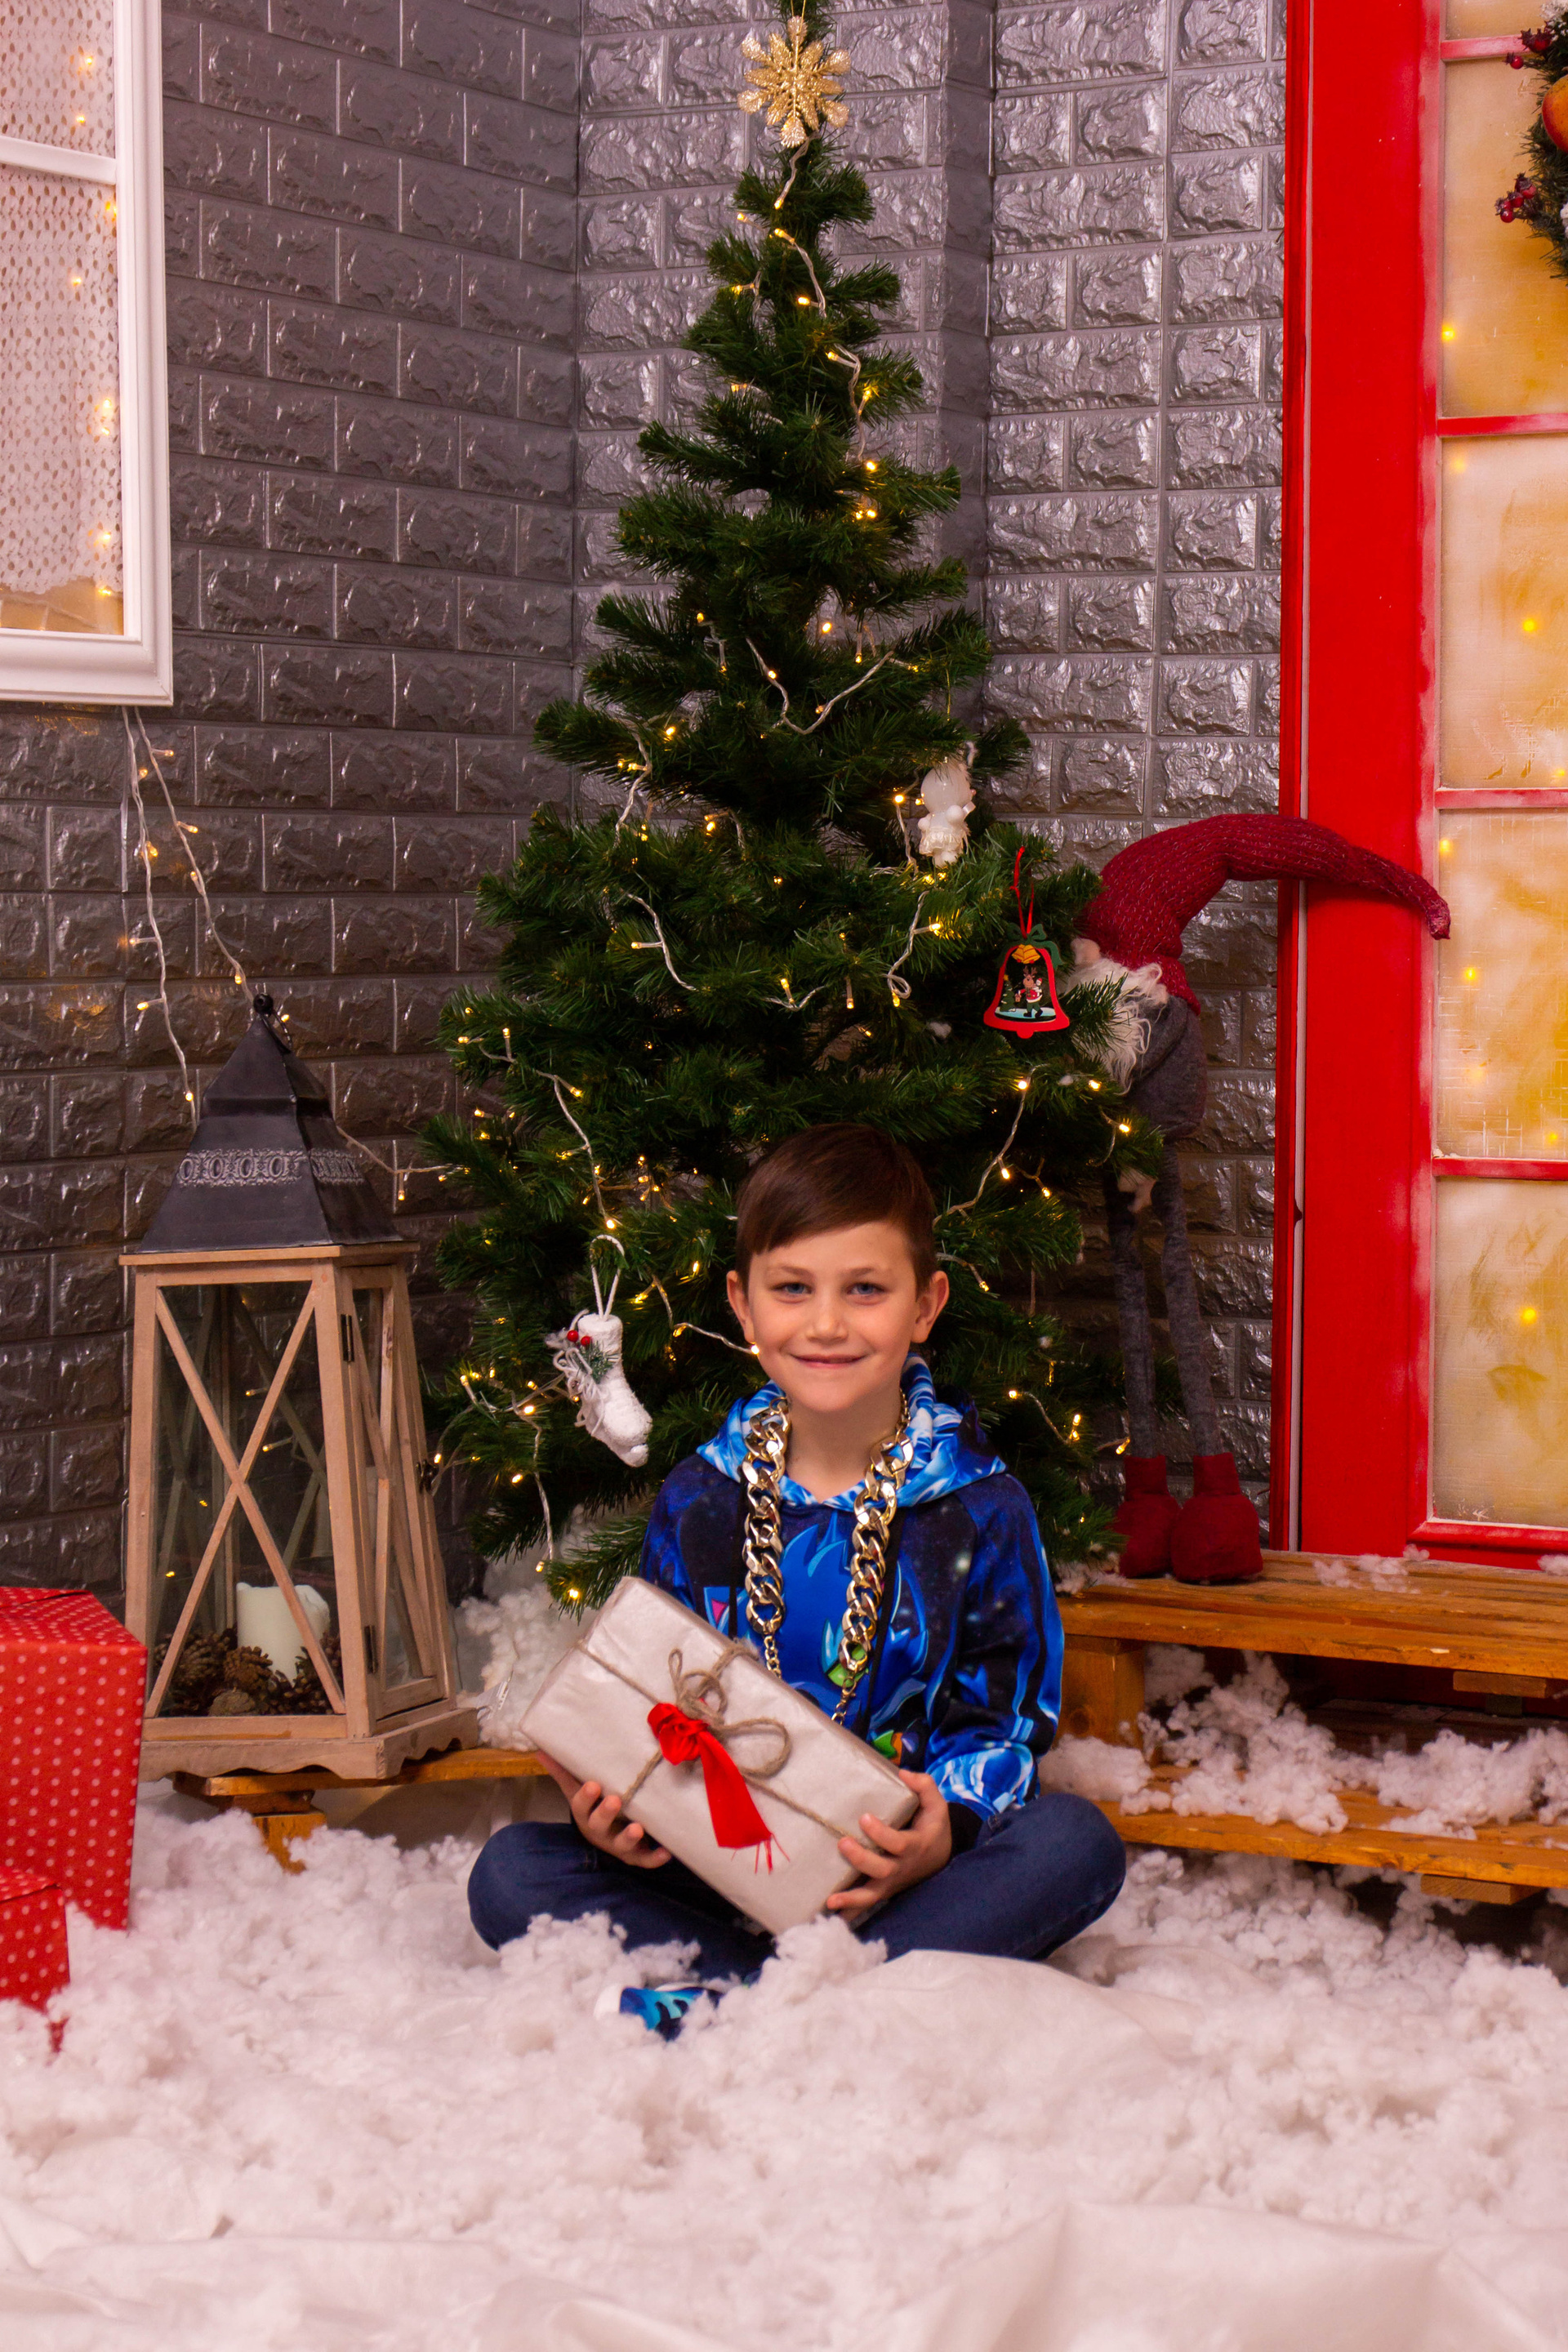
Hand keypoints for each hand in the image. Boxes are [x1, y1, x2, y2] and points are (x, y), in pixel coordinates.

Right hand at [534, 1751, 670, 1869]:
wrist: (608, 1835)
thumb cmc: (593, 1807)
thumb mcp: (578, 1791)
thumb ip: (564, 1772)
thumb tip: (541, 1750)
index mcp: (585, 1815)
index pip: (580, 1806)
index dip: (585, 1798)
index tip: (593, 1784)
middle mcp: (599, 1832)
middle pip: (598, 1826)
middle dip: (605, 1814)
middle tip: (614, 1800)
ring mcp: (617, 1845)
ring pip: (621, 1846)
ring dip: (628, 1838)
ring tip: (638, 1829)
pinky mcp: (636, 1855)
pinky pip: (645, 1860)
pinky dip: (655, 1858)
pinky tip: (666, 1852)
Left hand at [825, 1769, 951, 1915]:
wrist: (940, 1858)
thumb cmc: (932, 1827)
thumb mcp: (936, 1805)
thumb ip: (924, 1786)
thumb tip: (903, 1773)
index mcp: (915, 1846)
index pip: (898, 1843)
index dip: (881, 1833)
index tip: (864, 1818)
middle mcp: (902, 1868)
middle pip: (882, 1870)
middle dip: (861, 1859)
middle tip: (843, 1843)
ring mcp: (891, 1883)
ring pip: (872, 1896)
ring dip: (851, 1899)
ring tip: (830, 1900)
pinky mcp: (881, 1890)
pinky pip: (865, 1905)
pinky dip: (849, 1913)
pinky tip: (829, 1917)